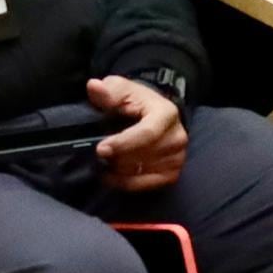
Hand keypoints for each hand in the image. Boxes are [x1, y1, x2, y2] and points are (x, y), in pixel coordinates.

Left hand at [87, 75, 188, 191]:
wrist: (153, 114)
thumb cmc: (135, 101)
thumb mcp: (121, 89)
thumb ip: (108, 91)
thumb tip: (94, 86)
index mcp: (167, 114)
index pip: (147, 133)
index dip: (123, 143)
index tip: (100, 149)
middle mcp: (177, 138)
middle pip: (143, 155)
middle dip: (117, 156)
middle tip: (97, 154)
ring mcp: (177, 158)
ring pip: (141, 171)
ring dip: (118, 169)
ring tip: (103, 161)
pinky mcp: (172, 174)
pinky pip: (144, 185)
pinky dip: (124, 182)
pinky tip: (109, 175)